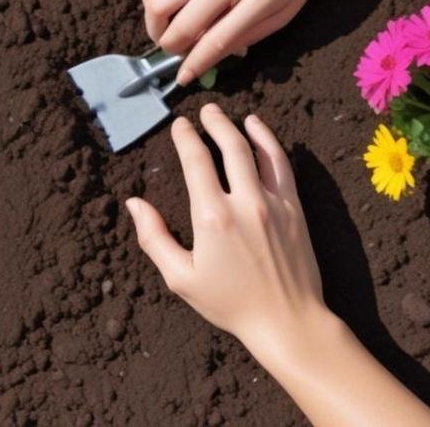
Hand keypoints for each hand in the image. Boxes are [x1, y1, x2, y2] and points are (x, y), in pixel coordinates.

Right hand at [126, 105, 333, 364]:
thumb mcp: (181, 278)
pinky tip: (261, 133)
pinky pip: (282, 165)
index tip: (179, 125)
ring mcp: (274, 203)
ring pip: (257, 150)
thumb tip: (134, 203)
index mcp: (211, 216)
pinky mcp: (295, 209)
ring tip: (231, 116)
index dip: (186, 138)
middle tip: (206, 110)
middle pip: (229, 146)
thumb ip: (154, 238)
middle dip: (215, 123)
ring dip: (242, 127)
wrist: (287, 320)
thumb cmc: (230, 303)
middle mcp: (244, 202)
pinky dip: (270, 143)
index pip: (196, 162)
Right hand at [141, 0, 334, 84]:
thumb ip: (241, 38)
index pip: (204, 42)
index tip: (182, 78)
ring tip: (169, 25)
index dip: (191, 65)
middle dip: (165, 41)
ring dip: (154, 17)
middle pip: (164, 16)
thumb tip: (207, 57)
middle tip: (178, 47)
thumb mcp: (277, 18)